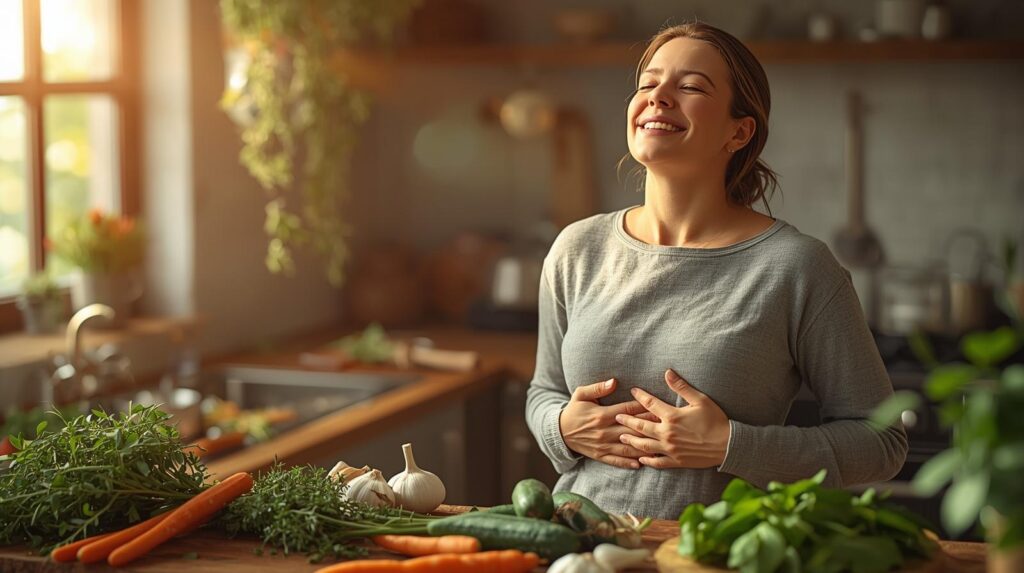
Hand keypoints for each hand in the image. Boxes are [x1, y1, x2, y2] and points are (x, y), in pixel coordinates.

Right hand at [559, 378, 658, 469]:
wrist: (559, 432)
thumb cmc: (574, 410)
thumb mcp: (581, 394)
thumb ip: (598, 387)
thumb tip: (614, 381)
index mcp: (602, 414)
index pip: (628, 410)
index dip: (644, 407)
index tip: (658, 405)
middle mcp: (604, 431)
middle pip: (632, 429)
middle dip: (650, 427)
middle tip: (667, 426)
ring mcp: (603, 445)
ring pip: (627, 447)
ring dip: (643, 447)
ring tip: (660, 448)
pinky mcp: (600, 455)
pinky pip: (616, 460)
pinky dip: (628, 462)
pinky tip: (641, 464)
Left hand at [615, 369, 731, 468]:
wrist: (728, 445)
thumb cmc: (715, 420)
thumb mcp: (700, 400)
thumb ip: (681, 387)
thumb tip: (668, 372)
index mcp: (672, 416)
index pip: (650, 404)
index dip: (640, 396)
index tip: (633, 391)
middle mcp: (667, 433)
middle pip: (641, 426)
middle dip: (627, 420)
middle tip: (616, 417)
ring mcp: (670, 448)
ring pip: (644, 445)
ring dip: (631, 441)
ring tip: (621, 437)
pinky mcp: (676, 461)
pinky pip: (657, 462)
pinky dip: (647, 460)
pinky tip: (640, 459)